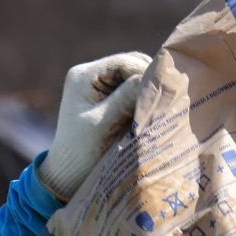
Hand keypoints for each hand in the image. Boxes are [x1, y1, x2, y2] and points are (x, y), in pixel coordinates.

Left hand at [38, 51, 150, 199]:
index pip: (124, 63)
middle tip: (166, 99)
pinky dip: (145, 97)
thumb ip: (126, 98)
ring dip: (149, 89)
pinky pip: (134, 89)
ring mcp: (100, 85)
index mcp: (84, 76)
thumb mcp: (103, 123)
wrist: (69, 173)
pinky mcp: (109, 98)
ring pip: (136, 76)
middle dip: (149, 80)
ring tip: (160, 106)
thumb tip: (154, 76)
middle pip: (132, 65)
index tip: (162, 93)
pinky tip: (153, 110)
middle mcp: (91, 75)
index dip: (146, 73)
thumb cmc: (81, 150)